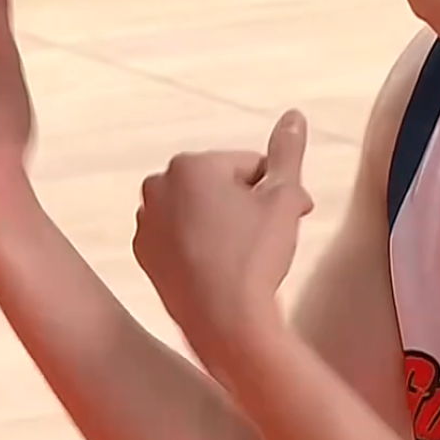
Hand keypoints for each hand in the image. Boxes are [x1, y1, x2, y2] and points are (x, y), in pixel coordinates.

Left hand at [132, 110, 312, 365]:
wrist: (226, 326)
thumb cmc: (256, 258)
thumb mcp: (283, 199)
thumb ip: (288, 153)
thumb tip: (295, 114)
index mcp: (189, 164)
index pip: (249, 167)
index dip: (274, 193)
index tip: (283, 220)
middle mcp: (158, 186)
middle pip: (221, 186)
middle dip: (246, 206)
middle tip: (265, 241)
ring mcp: (146, 222)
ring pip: (201, 213)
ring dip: (223, 225)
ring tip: (241, 258)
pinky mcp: (144, 255)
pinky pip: (182, 239)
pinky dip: (200, 248)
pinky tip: (218, 271)